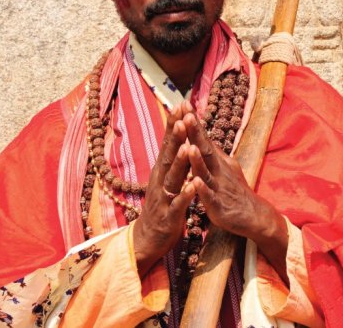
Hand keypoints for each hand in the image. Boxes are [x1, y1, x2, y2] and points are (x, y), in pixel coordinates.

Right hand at [133, 102, 196, 275]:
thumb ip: (172, 159)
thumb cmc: (162, 205)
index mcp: (162, 171)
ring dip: (178, 162)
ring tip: (186, 146)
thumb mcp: (167, 179)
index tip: (181, 104)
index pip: (169, 143)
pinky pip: (179, 203)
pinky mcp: (169, 215)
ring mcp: (163, 197)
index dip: (174, 124)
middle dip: (174, 136)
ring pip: (172, 177)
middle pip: (167, 154)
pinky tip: (194, 185)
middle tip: (181, 116)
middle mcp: (160, 180)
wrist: (148, 239)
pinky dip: (186, 194)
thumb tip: (178, 137)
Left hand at [182, 109, 288, 280]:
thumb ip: (213, 153)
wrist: (254, 216)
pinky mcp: (219, 206)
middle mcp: (220, 170)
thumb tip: (202, 135)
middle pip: (206, 149)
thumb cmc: (235, 191)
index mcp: (219, 162)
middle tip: (187, 115)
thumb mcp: (225, 168)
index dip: (194, 123)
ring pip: (207, 172)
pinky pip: (209, 197)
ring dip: (198, 159)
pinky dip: (203, 189)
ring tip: (189, 146)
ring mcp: (220, 188)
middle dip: (196, 133)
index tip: (184, 104)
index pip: (205, 138)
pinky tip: (196, 183)